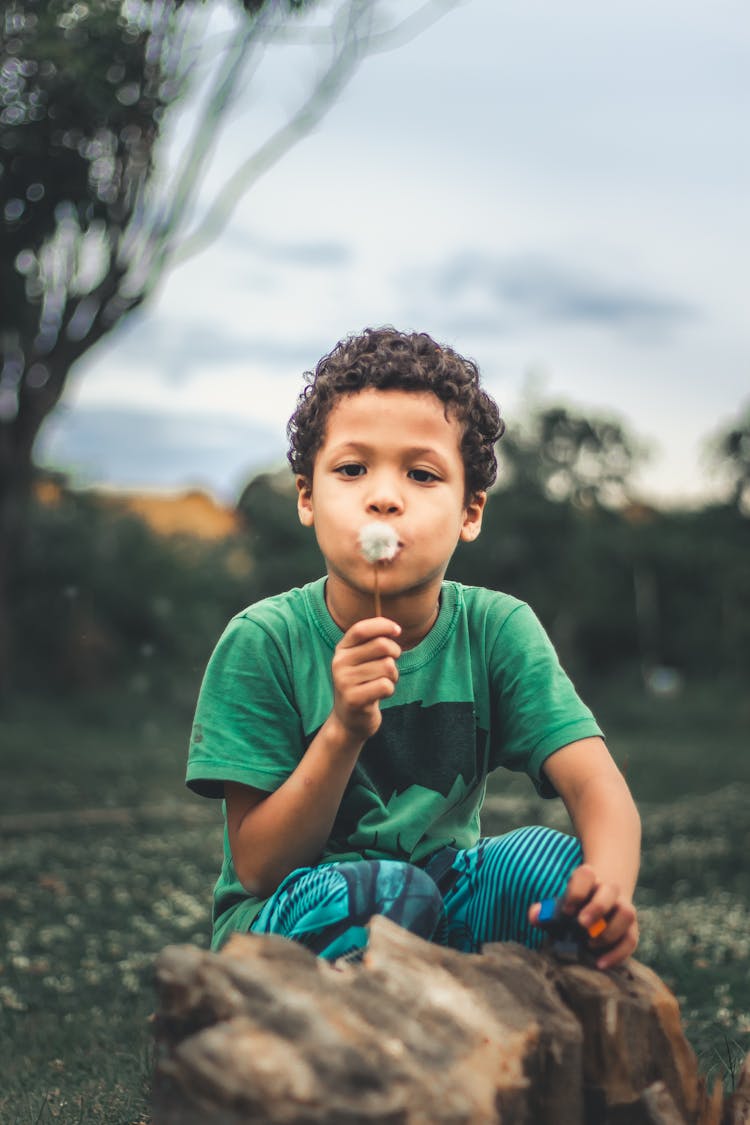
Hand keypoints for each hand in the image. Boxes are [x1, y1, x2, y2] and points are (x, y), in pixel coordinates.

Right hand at [330, 617, 400, 743]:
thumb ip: (373, 642)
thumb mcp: (361, 661)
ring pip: (387, 666)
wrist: (348, 721)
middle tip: (392, 665)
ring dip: (393, 676)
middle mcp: (339, 663)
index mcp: (341, 650)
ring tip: (383, 683)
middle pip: (381, 645)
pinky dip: (390, 690)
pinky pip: (386, 686)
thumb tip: (395, 629)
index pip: (361, 629)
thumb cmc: (362, 684)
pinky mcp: (354, 699)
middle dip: (395, 653)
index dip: (383, 625)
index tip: (398, 630)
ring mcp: (344, 682)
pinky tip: (380, 695)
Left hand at [529, 863, 638, 969]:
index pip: (586, 875)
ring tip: (590, 944)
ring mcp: (623, 908)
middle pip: (610, 890)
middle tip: (581, 925)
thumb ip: (544, 911)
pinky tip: (600, 964)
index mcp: (589, 879)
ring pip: (626, 913)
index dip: (577, 891)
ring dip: (609, 931)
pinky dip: (617, 954)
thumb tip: (534, 916)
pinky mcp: (631, 929)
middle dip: (597, 908)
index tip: (566, 910)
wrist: (600, 903)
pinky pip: (631, 940)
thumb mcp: (558, 905)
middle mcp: (609, 890)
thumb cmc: (574, 907)